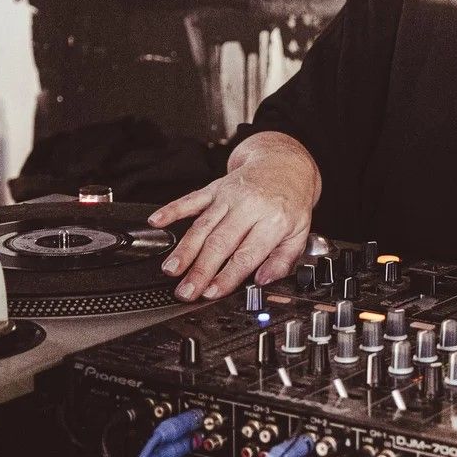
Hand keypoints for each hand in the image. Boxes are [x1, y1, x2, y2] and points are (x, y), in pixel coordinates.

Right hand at [149, 137, 318, 300]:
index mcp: (273, 221)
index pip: (246, 254)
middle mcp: (250, 207)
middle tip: (186, 290)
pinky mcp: (215, 188)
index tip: (212, 292)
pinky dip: (172, 210)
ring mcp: (230, 196)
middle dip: (200, 270)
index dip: (227, 276)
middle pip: (220, 243)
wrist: (284, 164)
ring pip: (202, 226)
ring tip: (171, 270)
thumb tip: (263, 281)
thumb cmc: (290, 203)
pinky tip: (157, 221)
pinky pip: (191, 199)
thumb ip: (282, 260)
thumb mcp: (300, 233)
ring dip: (184, 250)